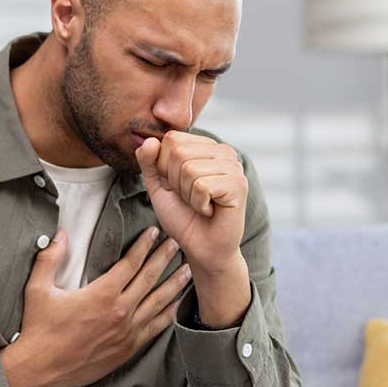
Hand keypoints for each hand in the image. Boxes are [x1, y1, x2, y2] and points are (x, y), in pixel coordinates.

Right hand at [0, 225, 190, 386]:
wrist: (39, 368)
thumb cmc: (38, 329)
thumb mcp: (38, 289)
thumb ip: (50, 258)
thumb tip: (60, 234)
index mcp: (101, 294)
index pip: (130, 263)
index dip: (144, 245)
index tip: (153, 233)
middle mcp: (119, 312)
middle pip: (149, 278)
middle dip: (164, 258)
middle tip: (177, 244)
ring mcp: (126, 332)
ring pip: (158, 303)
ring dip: (174, 285)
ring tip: (187, 271)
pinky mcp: (127, 349)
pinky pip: (155, 328)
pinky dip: (168, 314)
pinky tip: (177, 306)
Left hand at [134, 131, 247, 267]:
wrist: (202, 248)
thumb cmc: (183, 216)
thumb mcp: (158, 186)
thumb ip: (149, 162)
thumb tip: (149, 141)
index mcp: (206, 146)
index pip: (172, 139)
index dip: (164, 167)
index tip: (179, 186)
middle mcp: (223, 151)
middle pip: (179, 152)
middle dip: (175, 182)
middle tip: (190, 198)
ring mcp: (234, 166)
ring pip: (189, 169)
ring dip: (187, 195)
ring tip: (201, 204)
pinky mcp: (239, 184)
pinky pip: (202, 186)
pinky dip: (198, 204)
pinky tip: (210, 210)